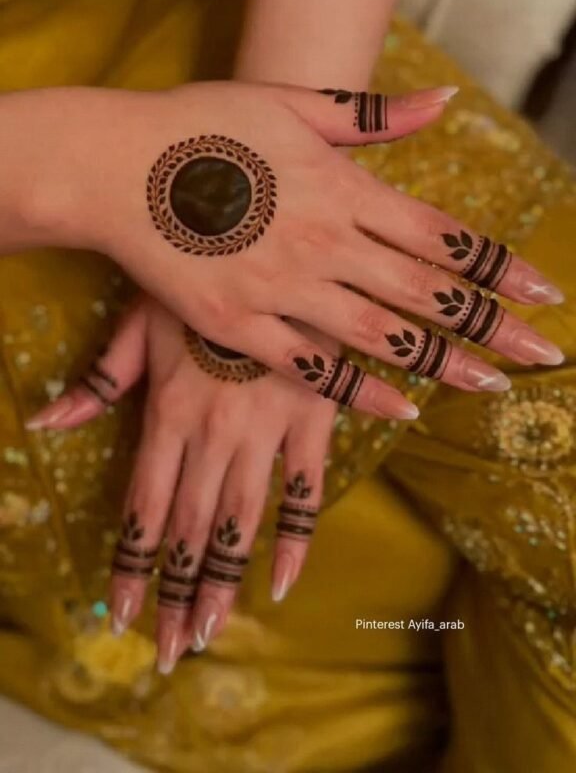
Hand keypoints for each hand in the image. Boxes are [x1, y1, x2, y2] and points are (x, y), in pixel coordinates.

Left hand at [28, 295, 337, 673]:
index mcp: (169, 414)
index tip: (121, 615)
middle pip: (190, 530)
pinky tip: (282, 581)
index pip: (144, 508)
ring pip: (241, 522)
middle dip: (176, 593)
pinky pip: (304, 489)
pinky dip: (296, 537)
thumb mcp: (140, 322)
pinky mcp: (312, 421)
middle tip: (169, 652)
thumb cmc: (198, 279)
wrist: (274, 244)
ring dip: (225, 582)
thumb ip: (99, 382)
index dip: (131, 564)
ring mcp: (266, 431)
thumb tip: (46, 422)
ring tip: (210, 632)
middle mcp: (215, 435)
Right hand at [31, 80, 563, 418]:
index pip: (439, 234)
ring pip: (378, 334)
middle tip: (543, 356)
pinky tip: (400, 408)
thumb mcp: (289, 102)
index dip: (497, 267)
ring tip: (490, 386)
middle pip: (425, 291)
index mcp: (341, 187)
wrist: (112, 165)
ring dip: (440, 362)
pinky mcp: (238, 324)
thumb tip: (445, 101)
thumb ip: (371, 116)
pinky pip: (310, 366)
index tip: (543, 293)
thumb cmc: (200, 125)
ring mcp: (280, 287)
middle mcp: (322, 241)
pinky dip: (358, 389)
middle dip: (490, 326)